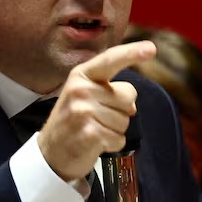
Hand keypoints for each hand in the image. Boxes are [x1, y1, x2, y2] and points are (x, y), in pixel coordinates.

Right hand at [37, 40, 155, 181]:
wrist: (50, 153)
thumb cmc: (73, 121)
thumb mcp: (84, 95)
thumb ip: (109, 90)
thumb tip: (131, 105)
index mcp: (81, 75)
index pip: (110, 60)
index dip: (132, 53)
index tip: (151, 48)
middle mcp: (81, 90)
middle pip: (128, 98)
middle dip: (120, 111)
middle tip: (97, 118)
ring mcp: (83, 112)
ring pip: (125, 121)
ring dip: (114, 130)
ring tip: (93, 130)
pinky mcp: (89, 134)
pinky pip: (119, 139)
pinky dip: (112, 145)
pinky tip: (95, 143)